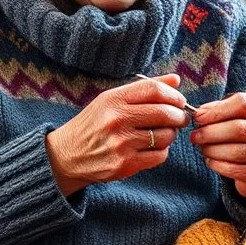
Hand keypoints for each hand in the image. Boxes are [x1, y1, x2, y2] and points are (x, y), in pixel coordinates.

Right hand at [46, 74, 190, 196]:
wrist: (66, 155)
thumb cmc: (94, 124)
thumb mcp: (111, 100)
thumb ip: (144, 89)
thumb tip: (176, 79)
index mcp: (113, 100)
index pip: (154, 90)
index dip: (174, 95)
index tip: (179, 101)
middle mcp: (116, 120)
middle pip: (165, 113)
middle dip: (179, 116)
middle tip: (179, 119)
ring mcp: (120, 144)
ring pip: (165, 136)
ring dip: (170, 135)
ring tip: (161, 133)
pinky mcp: (125, 165)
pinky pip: (160, 155)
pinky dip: (162, 151)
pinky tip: (151, 148)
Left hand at [191, 93, 245, 202]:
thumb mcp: (241, 119)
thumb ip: (221, 111)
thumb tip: (199, 114)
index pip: (243, 103)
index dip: (217, 110)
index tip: (199, 118)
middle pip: (239, 128)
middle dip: (211, 132)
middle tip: (195, 136)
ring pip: (237, 151)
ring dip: (213, 150)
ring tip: (203, 149)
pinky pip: (235, 169)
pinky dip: (218, 165)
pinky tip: (211, 161)